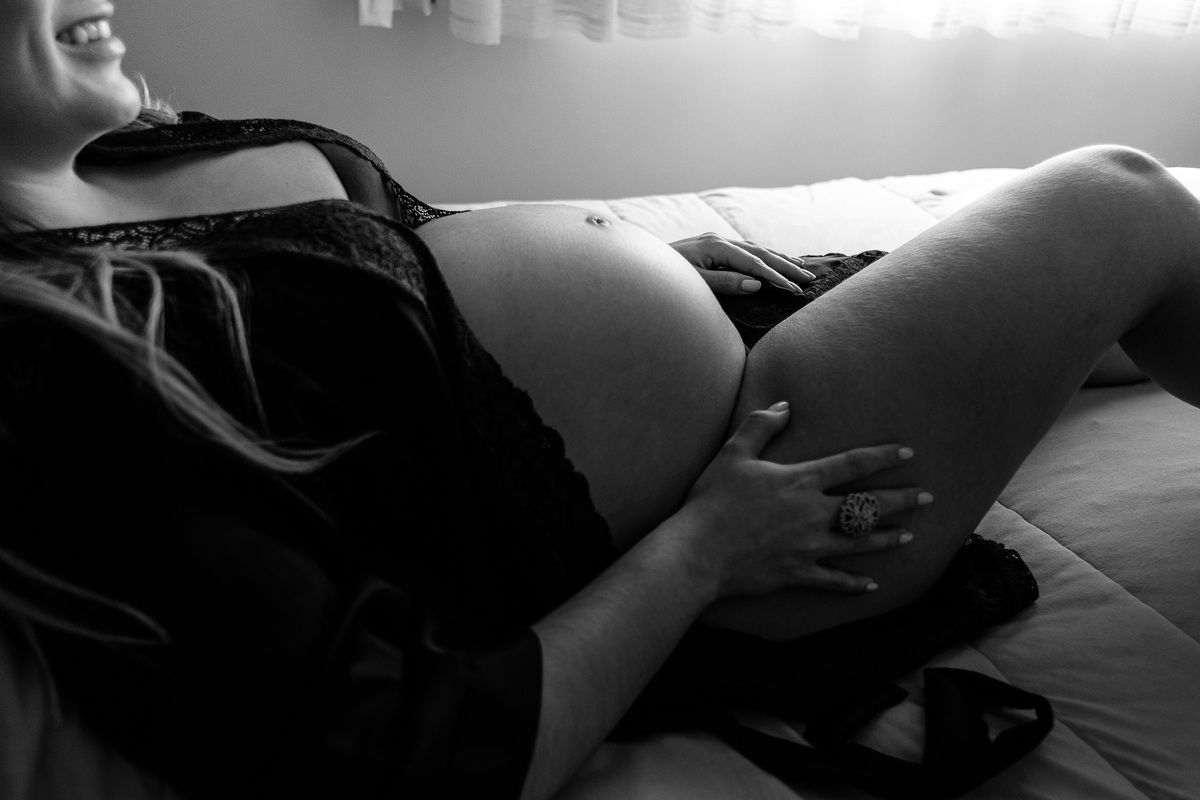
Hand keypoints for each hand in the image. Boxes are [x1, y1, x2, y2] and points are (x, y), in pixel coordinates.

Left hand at [670, 233, 816, 295]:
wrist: (641, 268)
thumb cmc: (664, 279)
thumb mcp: (695, 284)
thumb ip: (724, 284)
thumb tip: (755, 284)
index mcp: (715, 246)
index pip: (753, 263)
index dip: (776, 277)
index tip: (794, 289)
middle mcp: (718, 240)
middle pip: (759, 253)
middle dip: (785, 266)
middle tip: (808, 279)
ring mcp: (715, 241)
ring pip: (754, 249)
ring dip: (778, 259)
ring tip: (800, 268)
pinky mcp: (712, 247)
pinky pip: (744, 251)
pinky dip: (762, 257)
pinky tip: (772, 261)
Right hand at [676, 402, 929, 597]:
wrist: (698, 551)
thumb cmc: (713, 500)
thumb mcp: (733, 453)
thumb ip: (761, 425)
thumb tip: (785, 406)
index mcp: (801, 481)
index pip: (852, 464)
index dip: (883, 456)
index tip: (908, 452)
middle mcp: (813, 513)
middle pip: (868, 506)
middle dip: (902, 500)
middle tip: (928, 497)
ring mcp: (809, 547)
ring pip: (859, 543)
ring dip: (887, 539)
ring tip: (909, 535)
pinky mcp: (798, 573)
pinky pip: (833, 580)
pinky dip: (853, 583)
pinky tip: (871, 585)